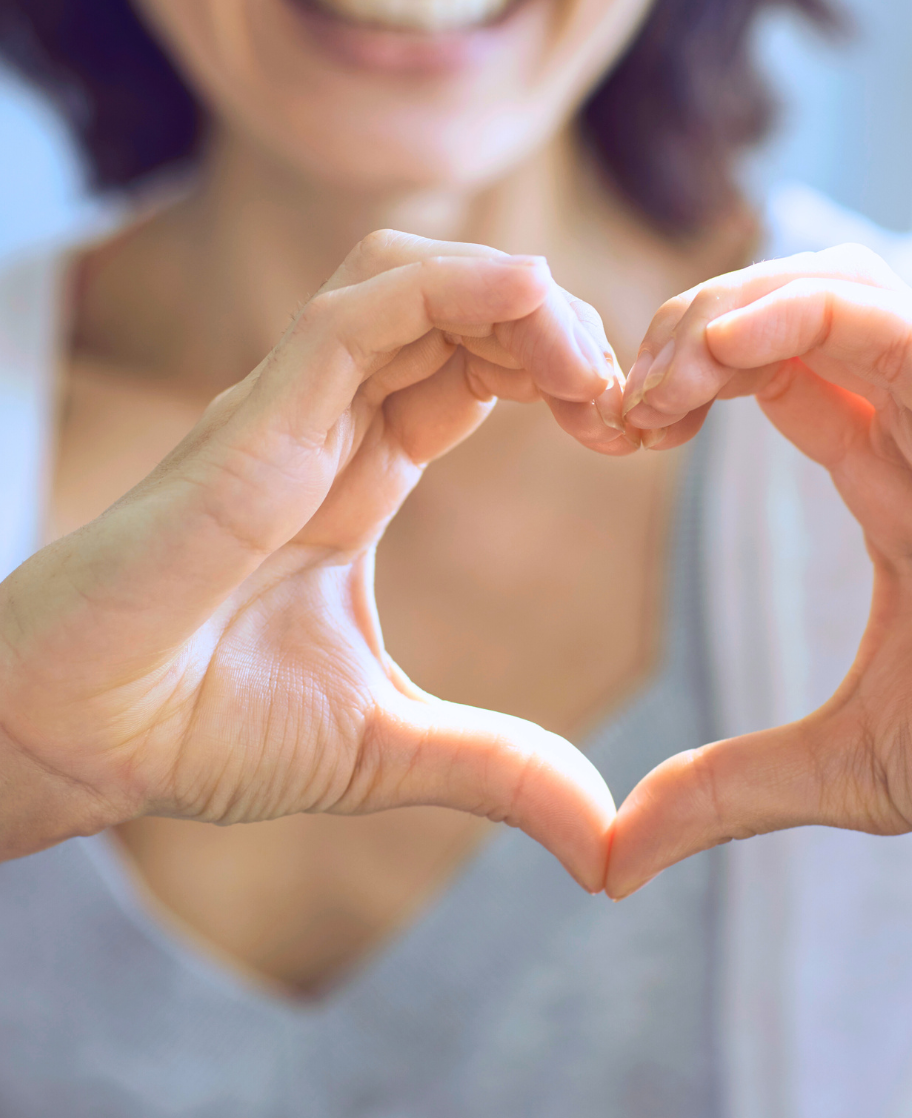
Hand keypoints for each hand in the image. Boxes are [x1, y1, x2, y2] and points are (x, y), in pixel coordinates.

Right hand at [0, 231, 633, 887]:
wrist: (75, 739)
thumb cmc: (197, 725)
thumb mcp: (386, 746)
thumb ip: (498, 767)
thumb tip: (604, 840)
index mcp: (359, 474)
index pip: (474, 370)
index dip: (560, 375)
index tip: (630, 434)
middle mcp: (328, 424)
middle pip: (458, 307)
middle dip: (558, 329)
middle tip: (629, 404)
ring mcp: (290, 411)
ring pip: (411, 277)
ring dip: (517, 297)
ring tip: (589, 366)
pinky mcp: (255, 420)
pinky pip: (359, 310)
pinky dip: (453, 287)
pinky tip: (532, 304)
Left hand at [608, 243, 911, 897]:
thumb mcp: (849, 768)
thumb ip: (726, 789)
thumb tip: (611, 860)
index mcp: (891, 477)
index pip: (776, 368)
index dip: (682, 373)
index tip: (611, 426)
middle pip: (799, 300)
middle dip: (695, 321)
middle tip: (624, 397)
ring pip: (845, 287)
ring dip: (732, 308)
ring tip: (663, 380)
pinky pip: (901, 330)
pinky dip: (802, 316)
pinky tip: (719, 352)